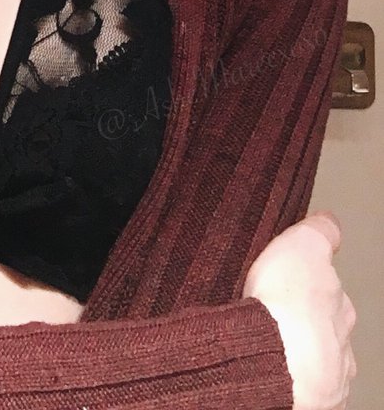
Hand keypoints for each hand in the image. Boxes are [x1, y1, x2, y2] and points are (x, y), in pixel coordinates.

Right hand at [244, 211, 356, 409]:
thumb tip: (331, 221)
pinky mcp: (311, 403)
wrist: (273, 362)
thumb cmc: (285, 306)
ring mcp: (330, 376)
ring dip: (301, 354)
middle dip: (309, 324)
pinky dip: (292, 381)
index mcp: (340, 306)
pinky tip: (272, 370)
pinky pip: (305, 391)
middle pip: (327, 329)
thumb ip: (320, 233)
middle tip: (277, 315)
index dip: (313, 285)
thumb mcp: (301, 245)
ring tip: (270, 344)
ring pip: (319, 362)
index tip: (298, 284)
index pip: (332, 291)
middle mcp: (342, 343)